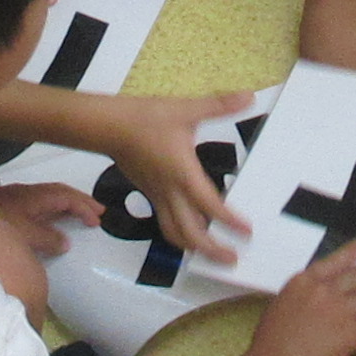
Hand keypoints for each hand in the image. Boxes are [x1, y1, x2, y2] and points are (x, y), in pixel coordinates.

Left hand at [0, 183, 101, 256]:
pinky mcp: (3, 208)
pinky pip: (36, 204)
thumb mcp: (23, 235)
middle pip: (59, 192)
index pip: (65, 196)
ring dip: (64, 205)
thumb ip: (46, 238)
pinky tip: (47, 223)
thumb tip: (64, 241)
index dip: (83, 206)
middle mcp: (25, 193)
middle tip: (97, 212)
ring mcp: (13, 199)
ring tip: (77, 216)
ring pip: (47, 197)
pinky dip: (49, 210)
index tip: (97, 220)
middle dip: (79, 201)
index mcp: (33, 196)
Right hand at [96, 91, 254, 263]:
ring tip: (213, 253)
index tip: (247, 232)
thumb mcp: (185, 109)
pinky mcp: (150, 194)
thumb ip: (218, 105)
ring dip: (194, 247)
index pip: (210, 206)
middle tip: (232, 259)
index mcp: (183, 174)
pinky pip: (166, 221)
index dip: (230, 222)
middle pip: (190, 234)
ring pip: (174, 233)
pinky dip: (181, 233)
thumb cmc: (143, 119)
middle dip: (212, 251)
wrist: (109, 126)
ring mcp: (158, 196)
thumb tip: (247, 97)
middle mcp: (170, 191)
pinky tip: (193, 229)